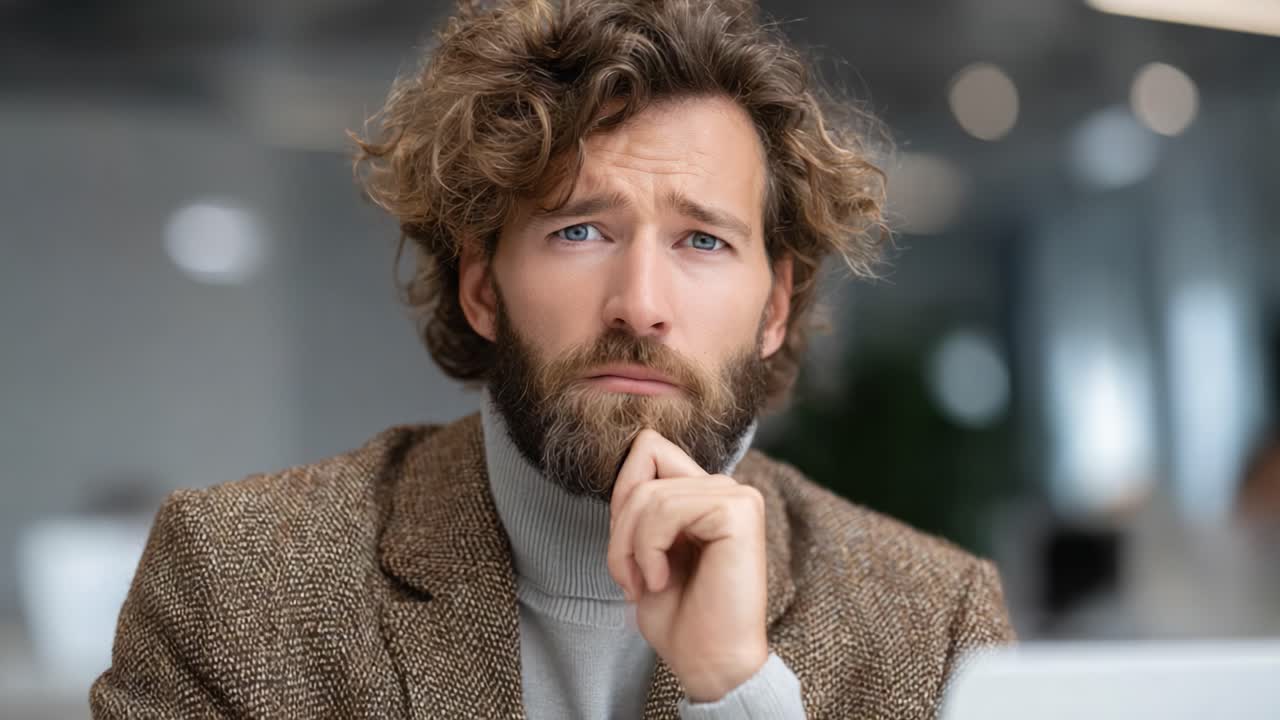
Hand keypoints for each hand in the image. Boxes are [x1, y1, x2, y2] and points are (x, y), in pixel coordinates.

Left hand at [606, 428, 768, 702]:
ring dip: (630, 547)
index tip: (627, 550)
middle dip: (620, 528)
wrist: (708, 663)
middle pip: (642, 467)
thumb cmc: (679, 616)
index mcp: (704, 493)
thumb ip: (640, 499)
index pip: (648, 448)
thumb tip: (634, 447)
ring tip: (645, 583)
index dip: (623, 493)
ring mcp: (737, 496)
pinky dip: (649, 550)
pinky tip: (663, 580)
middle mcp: (725, 488)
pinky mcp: (739, 510)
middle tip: (629, 577)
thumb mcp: (641, 546)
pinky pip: (666, 508)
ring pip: (650, 493)